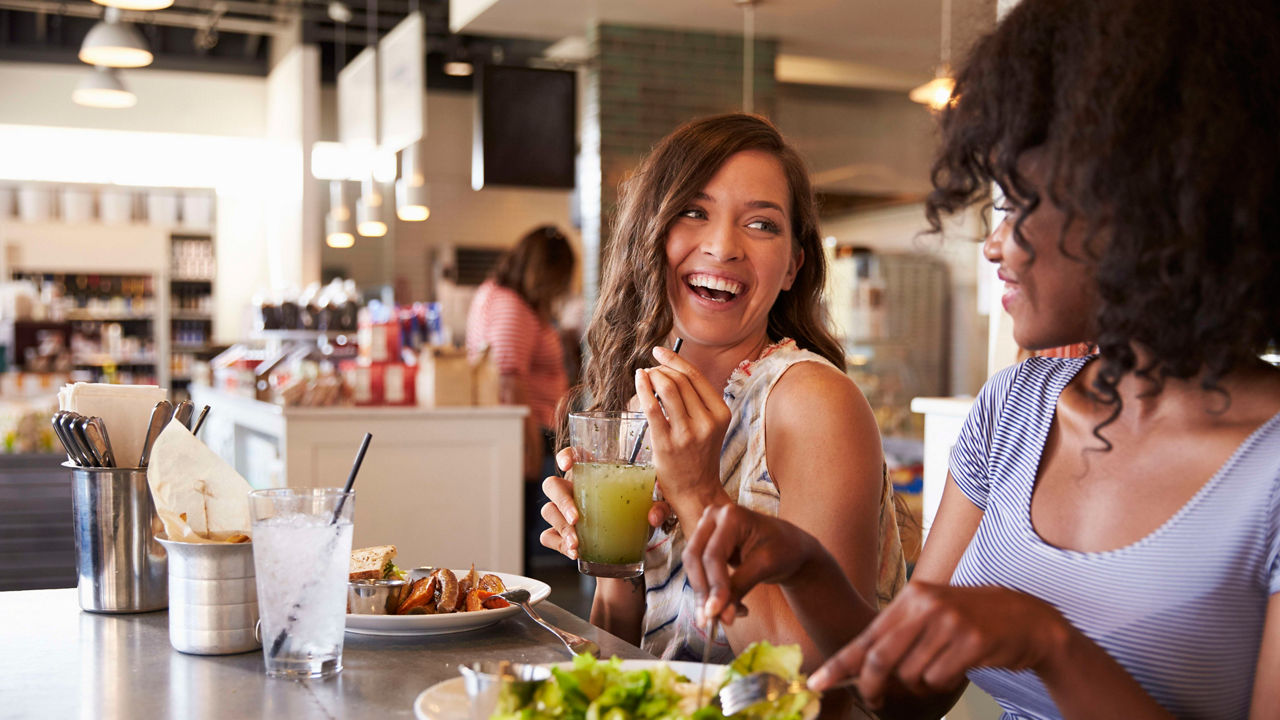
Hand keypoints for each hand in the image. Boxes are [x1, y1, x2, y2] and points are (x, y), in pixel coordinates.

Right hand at [540, 447, 673, 559]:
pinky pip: (549, 536)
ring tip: (577, 544)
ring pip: (549, 511)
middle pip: (552, 485)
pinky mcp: (560, 534)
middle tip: (576, 518)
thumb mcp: (651, 509)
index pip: (573, 455)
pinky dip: (559, 544)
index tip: (567, 464)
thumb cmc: (635, 515)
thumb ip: (658, 508)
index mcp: (592, 473)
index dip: (566, 455)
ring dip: (562, 528)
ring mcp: (563, 511)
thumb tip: (653, 516)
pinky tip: (574, 553)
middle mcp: (573, 489)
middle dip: (562, 501)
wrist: (629, 545)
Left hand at [636, 346, 731, 522]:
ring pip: (668, 388)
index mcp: (721, 414)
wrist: (697, 492)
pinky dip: (643, 389)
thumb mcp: (710, 427)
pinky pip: (652, 407)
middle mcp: (707, 422)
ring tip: (644, 377)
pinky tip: (638, 382)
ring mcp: (687, 433)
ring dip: (652, 377)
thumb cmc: (699, 457)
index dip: (675, 359)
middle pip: (680, 380)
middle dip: (660, 369)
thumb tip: (672, 371)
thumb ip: (698, 402)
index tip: (659, 352)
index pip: (696, 376)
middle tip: (650, 371)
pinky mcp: (667, 444)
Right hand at [683, 503, 819, 625]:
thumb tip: (722, 617)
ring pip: (693, 567)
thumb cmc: (783, 549)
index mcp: (730, 515)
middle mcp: (713, 517)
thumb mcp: (764, 566)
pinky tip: (729, 607)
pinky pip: (699, 571)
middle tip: (709, 621)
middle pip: (695, 558)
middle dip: (702, 591)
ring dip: (704, 595)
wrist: (790, 547)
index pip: (713, 554)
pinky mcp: (706, 545)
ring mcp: (707, 529)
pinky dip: (710, 592)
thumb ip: (740, 588)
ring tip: (724, 617)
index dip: (714, 585)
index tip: (715, 614)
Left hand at [810, 582, 1069, 707]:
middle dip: (871, 686)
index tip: (817, 683)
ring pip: (910, 674)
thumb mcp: (932, 614)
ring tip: (939, 667)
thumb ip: (899, 635)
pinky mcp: (971, 642)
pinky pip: (938, 679)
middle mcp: (927, 604)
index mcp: (912, 596)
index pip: (867, 635)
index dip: (840, 663)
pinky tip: (957, 668)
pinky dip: (942, 682)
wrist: (1027, 619)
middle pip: (880, 657)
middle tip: (871, 700)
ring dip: (918, 683)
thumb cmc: (972, 620)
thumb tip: (860, 669)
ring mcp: (950, 622)